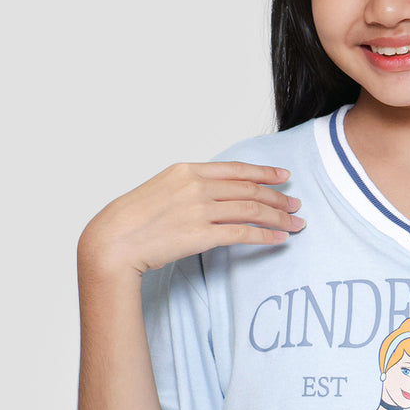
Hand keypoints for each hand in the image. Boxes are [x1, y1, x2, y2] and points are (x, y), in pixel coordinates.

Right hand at [78, 160, 304, 275]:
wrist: (113, 240)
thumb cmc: (132, 220)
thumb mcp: (161, 190)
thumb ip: (188, 188)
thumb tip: (212, 195)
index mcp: (187, 171)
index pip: (237, 169)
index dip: (265, 172)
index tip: (284, 176)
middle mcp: (196, 186)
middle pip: (250, 189)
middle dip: (277, 198)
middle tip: (295, 205)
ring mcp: (200, 210)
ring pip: (251, 210)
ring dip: (278, 217)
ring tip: (295, 224)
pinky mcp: (201, 235)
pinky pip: (243, 233)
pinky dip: (265, 236)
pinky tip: (279, 239)